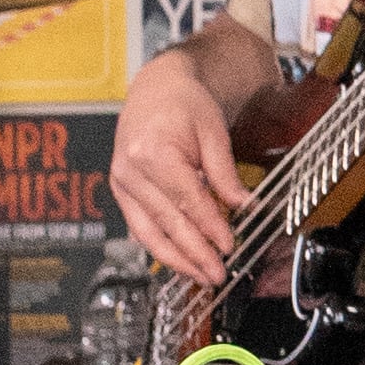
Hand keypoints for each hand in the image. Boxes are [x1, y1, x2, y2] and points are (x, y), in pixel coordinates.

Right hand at [108, 49, 241, 285]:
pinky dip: (158, 246)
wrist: (155, 89)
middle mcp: (130, 171)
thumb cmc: (184, 103)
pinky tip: (178, 260)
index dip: (210, 228)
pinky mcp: (120, 190)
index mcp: (153, 153)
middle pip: (167, 222)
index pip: (187, 201)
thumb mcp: (213, 130)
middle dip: (194, 253)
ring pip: (147, 232)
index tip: (228, 247)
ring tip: (199, 275)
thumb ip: (224, 171)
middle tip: (216, 274)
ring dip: (174, 259)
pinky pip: (138, 226)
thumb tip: (244, 205)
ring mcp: (121, 183)